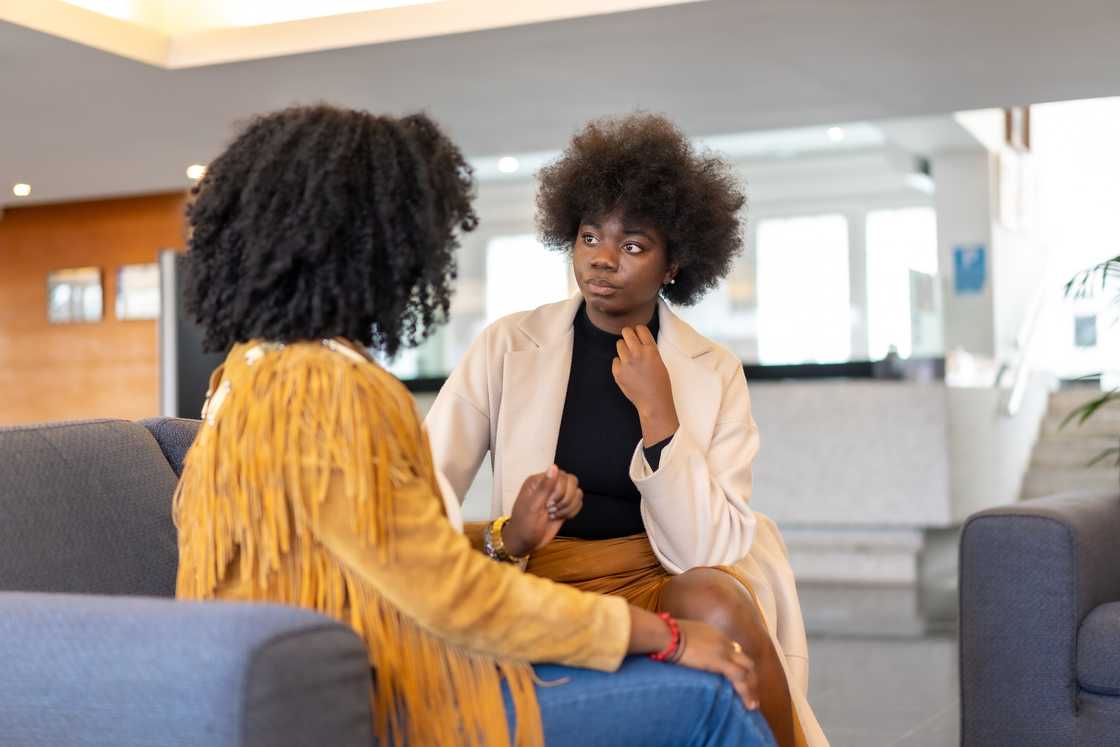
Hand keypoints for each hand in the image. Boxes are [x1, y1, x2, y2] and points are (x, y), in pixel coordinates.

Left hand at [503, 465, 582, 556]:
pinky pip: (578, 502)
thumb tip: (554, 466)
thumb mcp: (533, 506)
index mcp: (538, 480)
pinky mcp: (564, 506)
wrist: (525, 542)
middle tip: (551, 510)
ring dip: (569, 506)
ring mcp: (558, 496)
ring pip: (577, 491)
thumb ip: (545, 487)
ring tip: (554, 514)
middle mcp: (549, 485)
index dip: (559, 490)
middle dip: (565, 499)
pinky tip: (561, 517)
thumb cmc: (524, 525)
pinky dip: (573, 511)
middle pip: (572, 481)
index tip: (548, 504)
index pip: (561, 475)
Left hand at [611, 325, 678, 443]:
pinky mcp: (618, 372)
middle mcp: (637, 353)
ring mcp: (626, 362)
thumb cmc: (660, 383)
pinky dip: (619, 364)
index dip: (639, 330)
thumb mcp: (659, 361)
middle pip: (626, 331)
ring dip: (623, 349)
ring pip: (619, 344)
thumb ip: (649, 349)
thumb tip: (639, 339)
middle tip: (631, 342)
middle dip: (628, 335)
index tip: (638, 334)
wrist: (653, 402)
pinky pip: (615, 360)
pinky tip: (627, 371)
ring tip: (630, 359)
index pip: (640, 328)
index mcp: (651, 350)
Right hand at [675, 620, 759, 710]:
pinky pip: (740, 678)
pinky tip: (748, 704)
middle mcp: (723, 641)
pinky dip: (747, 692)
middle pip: (745, 659)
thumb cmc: (667, 635)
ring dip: (752, 686)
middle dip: (750, 676)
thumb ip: (691, 643)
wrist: (667, 635)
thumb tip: (686, 652)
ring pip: (747, 669)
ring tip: (752, 703)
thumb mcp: (684, 636)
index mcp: (714, 635)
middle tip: (750, 692)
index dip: (738, 665)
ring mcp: (723, 650)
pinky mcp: (720, 662)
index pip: (733, 650)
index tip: (739, 677)